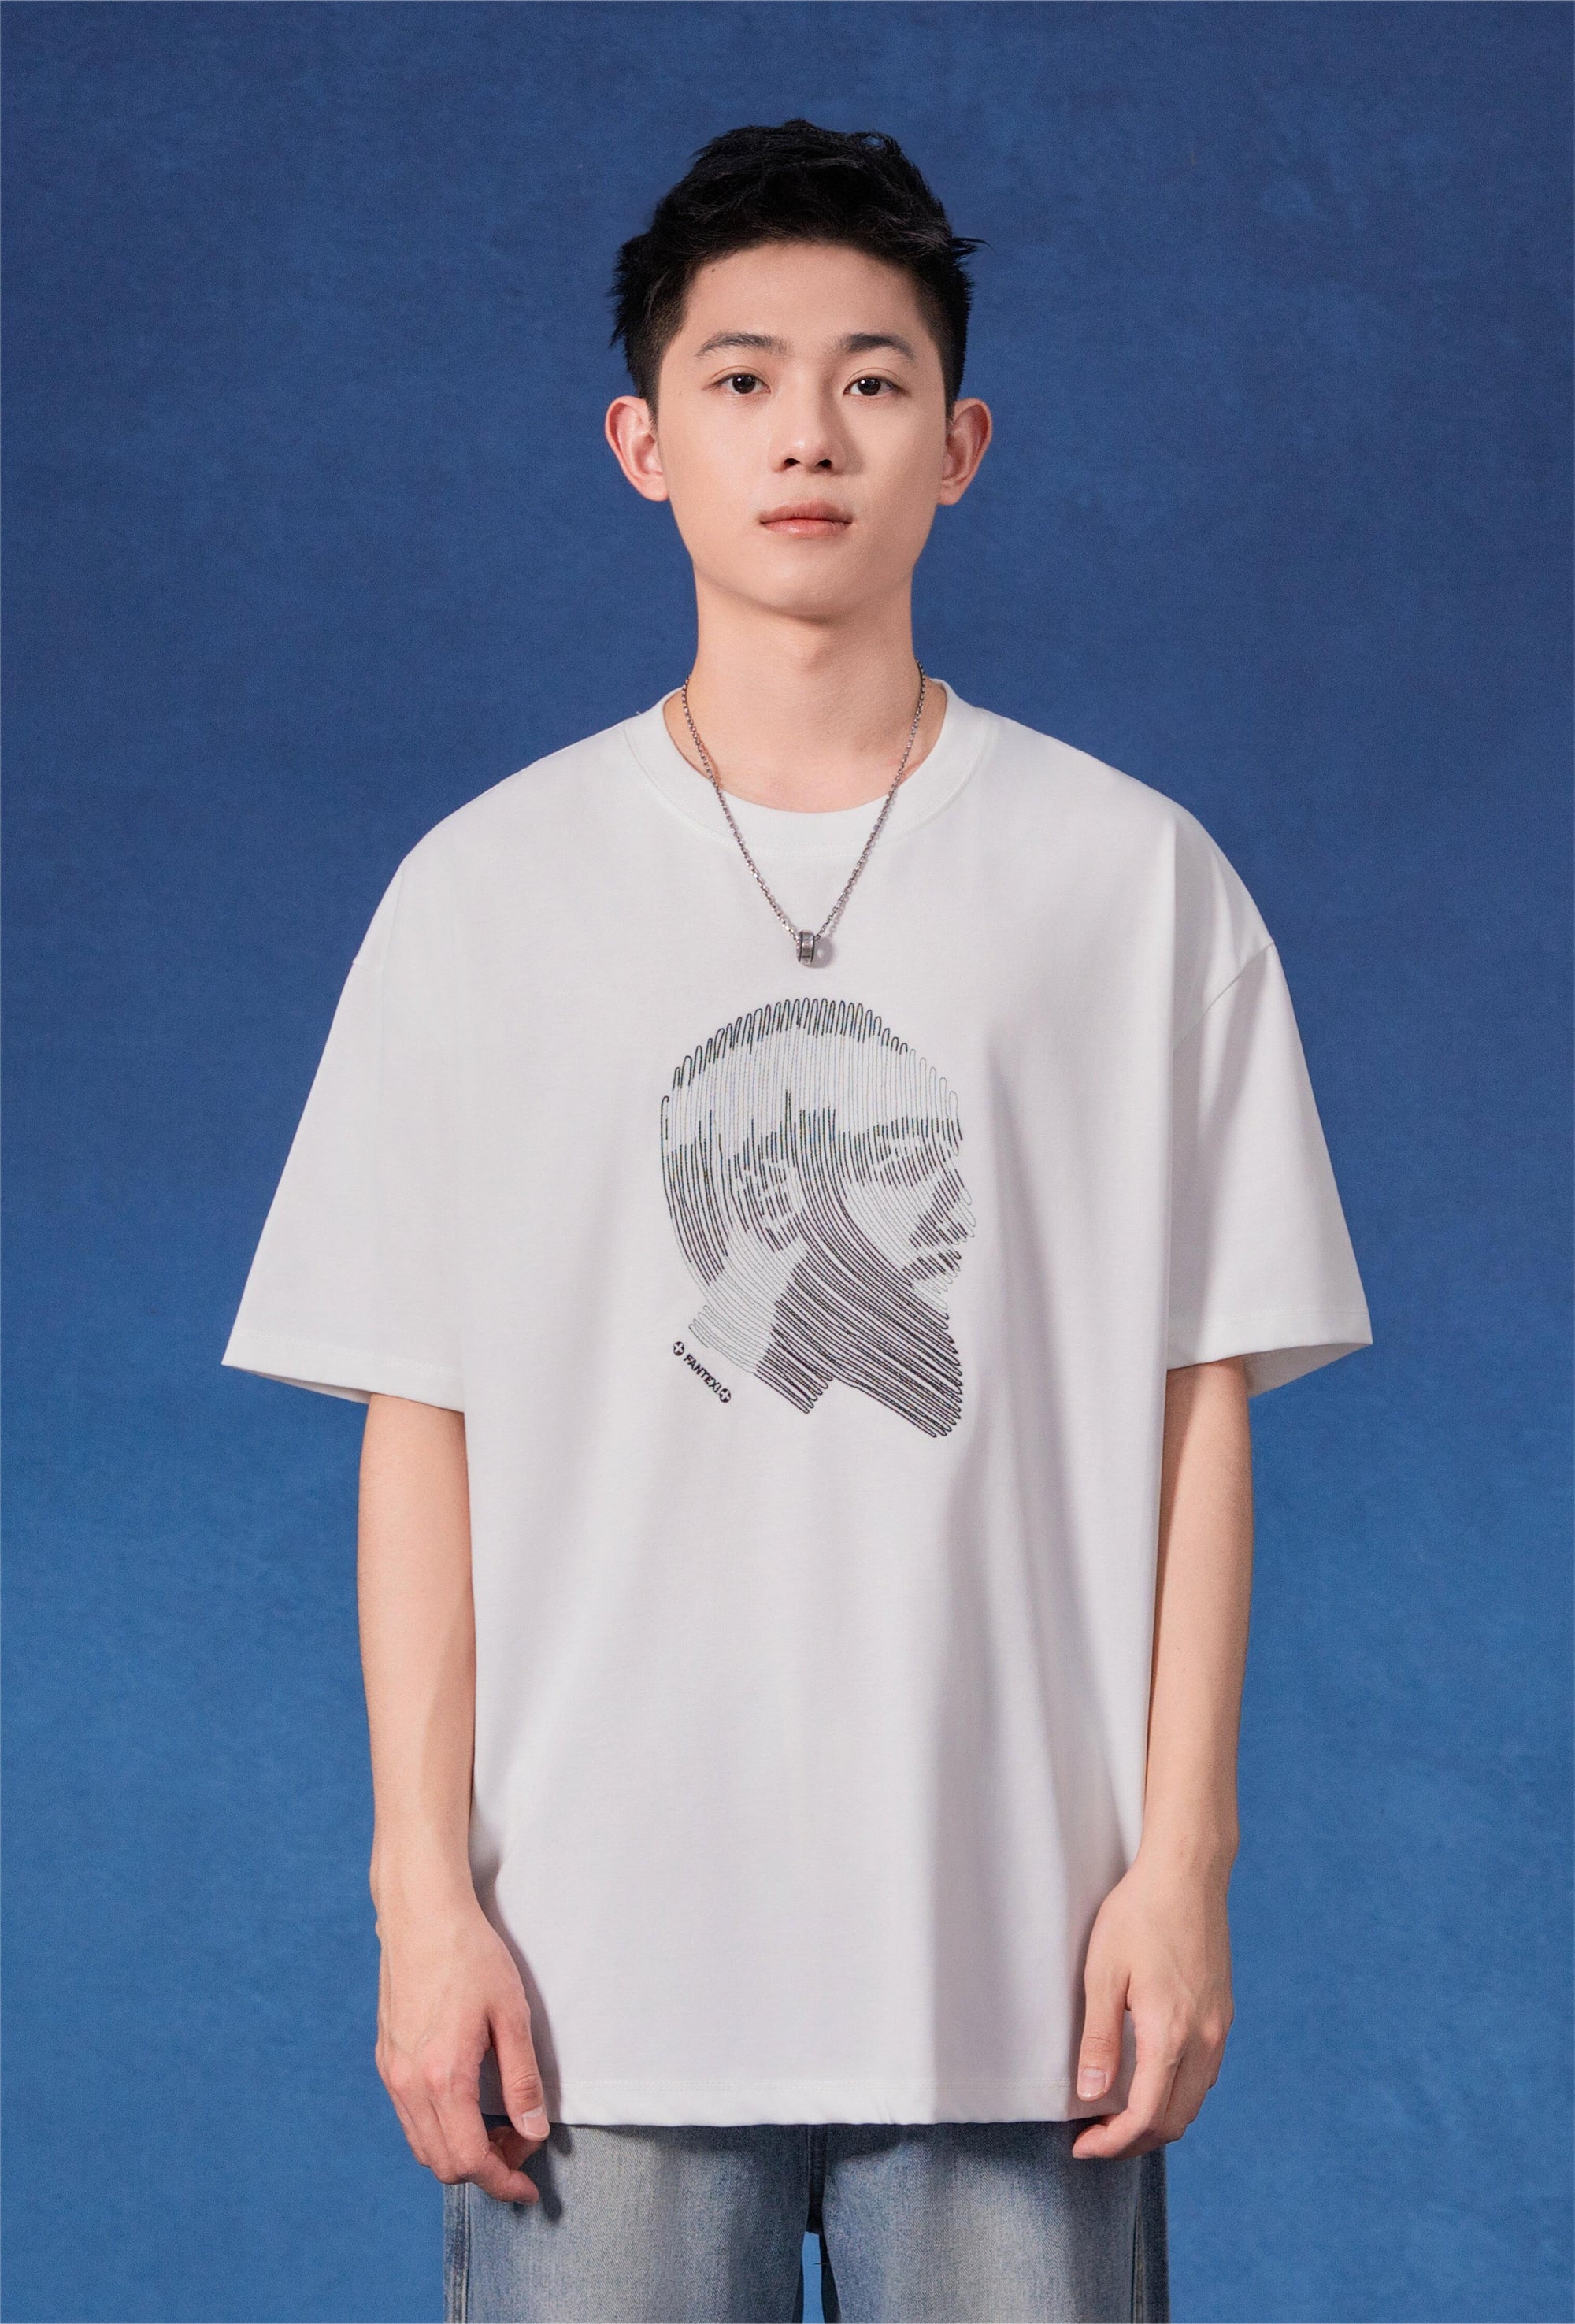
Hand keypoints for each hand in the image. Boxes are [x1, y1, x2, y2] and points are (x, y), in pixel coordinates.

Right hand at [374, 1893, 550, 2201]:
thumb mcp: (512, 2013)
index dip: (502, 2182)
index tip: (528, 2188)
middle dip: (485, 2169)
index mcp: (443, 2076)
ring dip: (460, 2152)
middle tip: (521, 2145)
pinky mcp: (385, 2059)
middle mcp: (408, 2084)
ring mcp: (391, 2073)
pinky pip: (409, 2118)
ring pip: (422, 2146)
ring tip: (499, 2127)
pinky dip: (439, 2130)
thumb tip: (533, 2132)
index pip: (469, 2160)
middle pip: (443, 2164)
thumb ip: (522, 2079)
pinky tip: (467, 2105)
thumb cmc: (471, 1955)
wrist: (421, 1914)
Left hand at [1070, 1851, 1233, 2159]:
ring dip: (1157, 2121)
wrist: (1188, 1873)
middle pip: (1174, 2121)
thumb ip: (1099, 2039)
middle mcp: (1204, 2039)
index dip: (1113, 2143)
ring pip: (1193, 2101)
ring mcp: (1219, 2028)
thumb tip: (1091, 2095)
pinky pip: (1204, 2075)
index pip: (1146, 2117)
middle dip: (1133, 2142)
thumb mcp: (1103, 1972)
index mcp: (1172, 2034)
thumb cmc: (1138, 1914)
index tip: (1082, 2146)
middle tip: (1094, 2138)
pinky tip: (1149, 2081)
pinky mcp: (1223, 2013)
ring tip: (1116, 2117)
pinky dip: (1177, 2095)